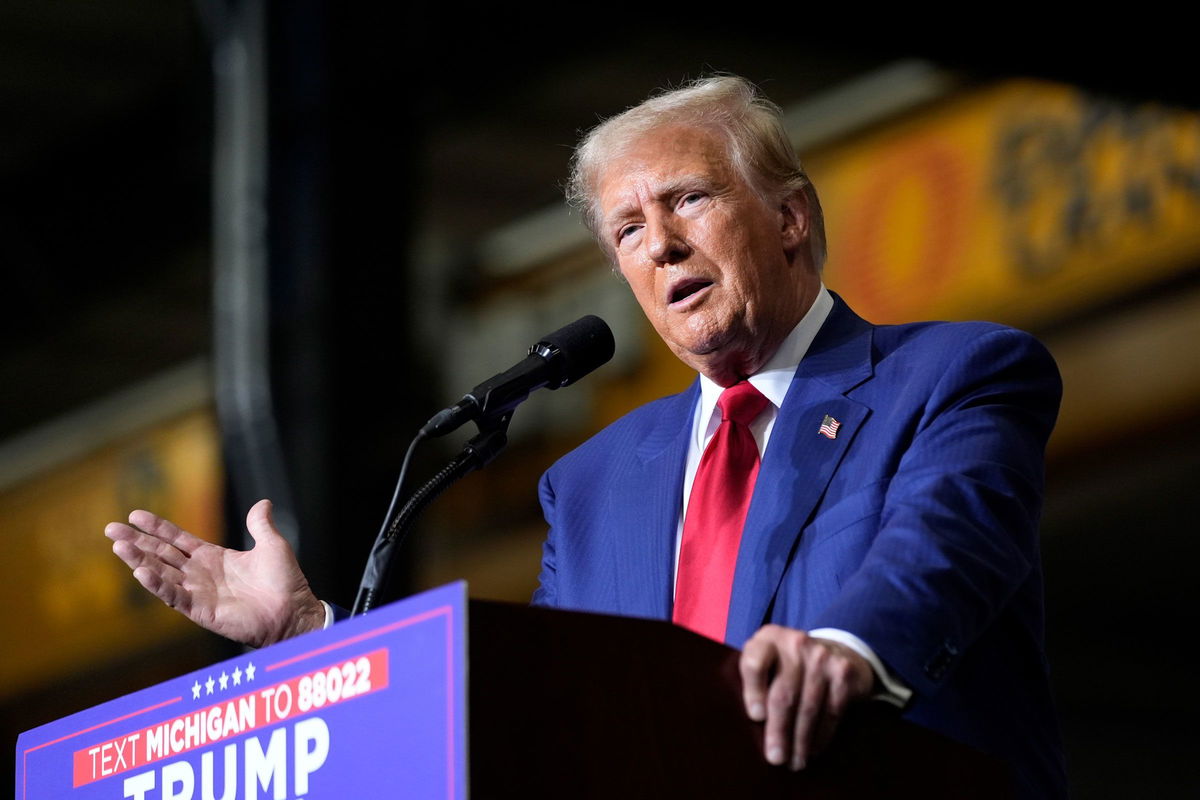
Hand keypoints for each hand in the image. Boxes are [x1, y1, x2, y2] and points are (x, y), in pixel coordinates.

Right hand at [105, 499, 325, 647]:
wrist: (293, 612)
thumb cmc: (285, 582)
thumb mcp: (272, 544)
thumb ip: (260, 524)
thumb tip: (263, 502)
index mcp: (214, 557)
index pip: (177, 539)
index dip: (157, 528)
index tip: (134, 515)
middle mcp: (201, 574)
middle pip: (161, 554)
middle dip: (137, 542)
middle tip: (110, 529)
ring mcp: (199, 592)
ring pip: (161, 573)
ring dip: (139, 561)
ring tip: (118, 546)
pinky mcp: (201, 610)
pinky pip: (174, 596)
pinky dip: (157, 585)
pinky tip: (141, 572)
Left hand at [739, 625, 873, 770]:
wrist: (835, 650)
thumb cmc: (788, 664)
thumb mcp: (768, 660)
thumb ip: (753, 680)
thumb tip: (746, 726)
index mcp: (768, 638)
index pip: (754, 663)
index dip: (753, 692)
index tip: (755, 718)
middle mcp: (795, 643)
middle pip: (783, 694)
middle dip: (779, 731)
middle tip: (775, 758)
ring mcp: (822, 657)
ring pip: (808, 707)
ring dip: (800, 741)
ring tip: (794, 762)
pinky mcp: (843, 673)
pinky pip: (830, 711)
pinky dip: (821, 736)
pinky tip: (813, 751)